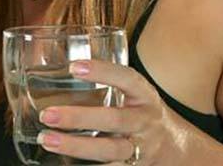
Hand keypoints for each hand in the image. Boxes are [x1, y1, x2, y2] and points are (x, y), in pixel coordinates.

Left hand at [36, 59, 177, 164]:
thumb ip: (110, 81)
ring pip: (109, 150)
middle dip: (79, 118)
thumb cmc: (143, 110)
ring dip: (76, 146)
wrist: (175, 147)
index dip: (102, 71)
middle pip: (114, 120)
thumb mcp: (135, 92)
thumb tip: (67, 66)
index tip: (73, 67)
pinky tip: (64, 165)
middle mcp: (144, 121)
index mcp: (144, 94)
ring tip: (47, 140)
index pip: (126, 78)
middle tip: (48, 114)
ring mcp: (141, 148)